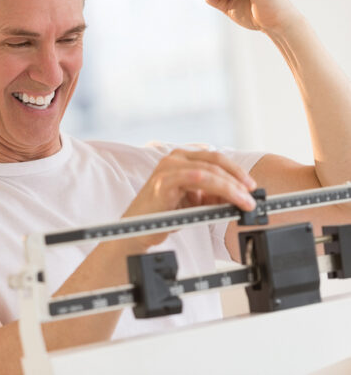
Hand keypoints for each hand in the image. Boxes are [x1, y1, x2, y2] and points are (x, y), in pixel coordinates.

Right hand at [123, 149, 256, 247]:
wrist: (136, 230)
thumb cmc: (162, 215)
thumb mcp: (193, 201)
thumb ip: (213, 194)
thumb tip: (240, 195)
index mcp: (181, 159)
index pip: (215, 159)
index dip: (236, 171)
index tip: (251, 187)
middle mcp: (173, 158)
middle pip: (215, 161)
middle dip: (238, 179)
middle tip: (252, 195)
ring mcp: (168, 168)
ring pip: (209, 171)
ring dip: (232, 187)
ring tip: (245, 202)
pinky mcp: (164, 181)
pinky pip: (198, 179)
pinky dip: (218, 189)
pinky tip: (230, 199)